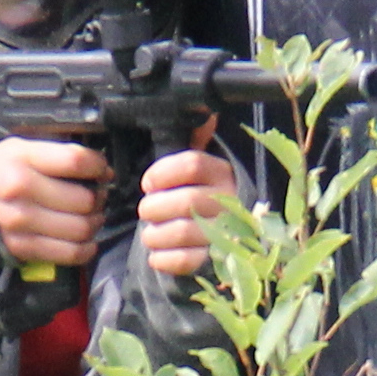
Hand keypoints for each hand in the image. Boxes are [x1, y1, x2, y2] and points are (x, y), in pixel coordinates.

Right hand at [0, 136, 108, 267]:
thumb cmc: (4, 171)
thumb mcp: (23, 148)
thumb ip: (60, 153)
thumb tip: (102, 170)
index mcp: (20, 158)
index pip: (76, 161)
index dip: (98, 166)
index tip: (102, 170)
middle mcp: (17, 189)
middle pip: (83, 199)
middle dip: (98, 198)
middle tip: (96, 196)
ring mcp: (18, 222)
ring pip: (81, 228)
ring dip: (94, 223)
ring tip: (90, 216)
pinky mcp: (21, 247)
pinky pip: (70, 253)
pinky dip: (86, 248)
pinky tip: (85, 239)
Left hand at [137, 146, 239, 276]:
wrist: (230, 239)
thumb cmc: (204, 196)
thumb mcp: (203, 167)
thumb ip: (197, 140)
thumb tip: (207, 113)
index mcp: (223, 174)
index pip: (192, 165)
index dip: (162, 173)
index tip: (148, 184)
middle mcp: (229, 202)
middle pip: (185, 200)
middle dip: (154, 208)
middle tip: (147, 212)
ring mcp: (225, 234)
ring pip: (182, 231)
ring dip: (155, 234)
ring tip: (150, 234)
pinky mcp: (216, 262)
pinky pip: (185, 261)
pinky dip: (163, 259)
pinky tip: (157, 255)